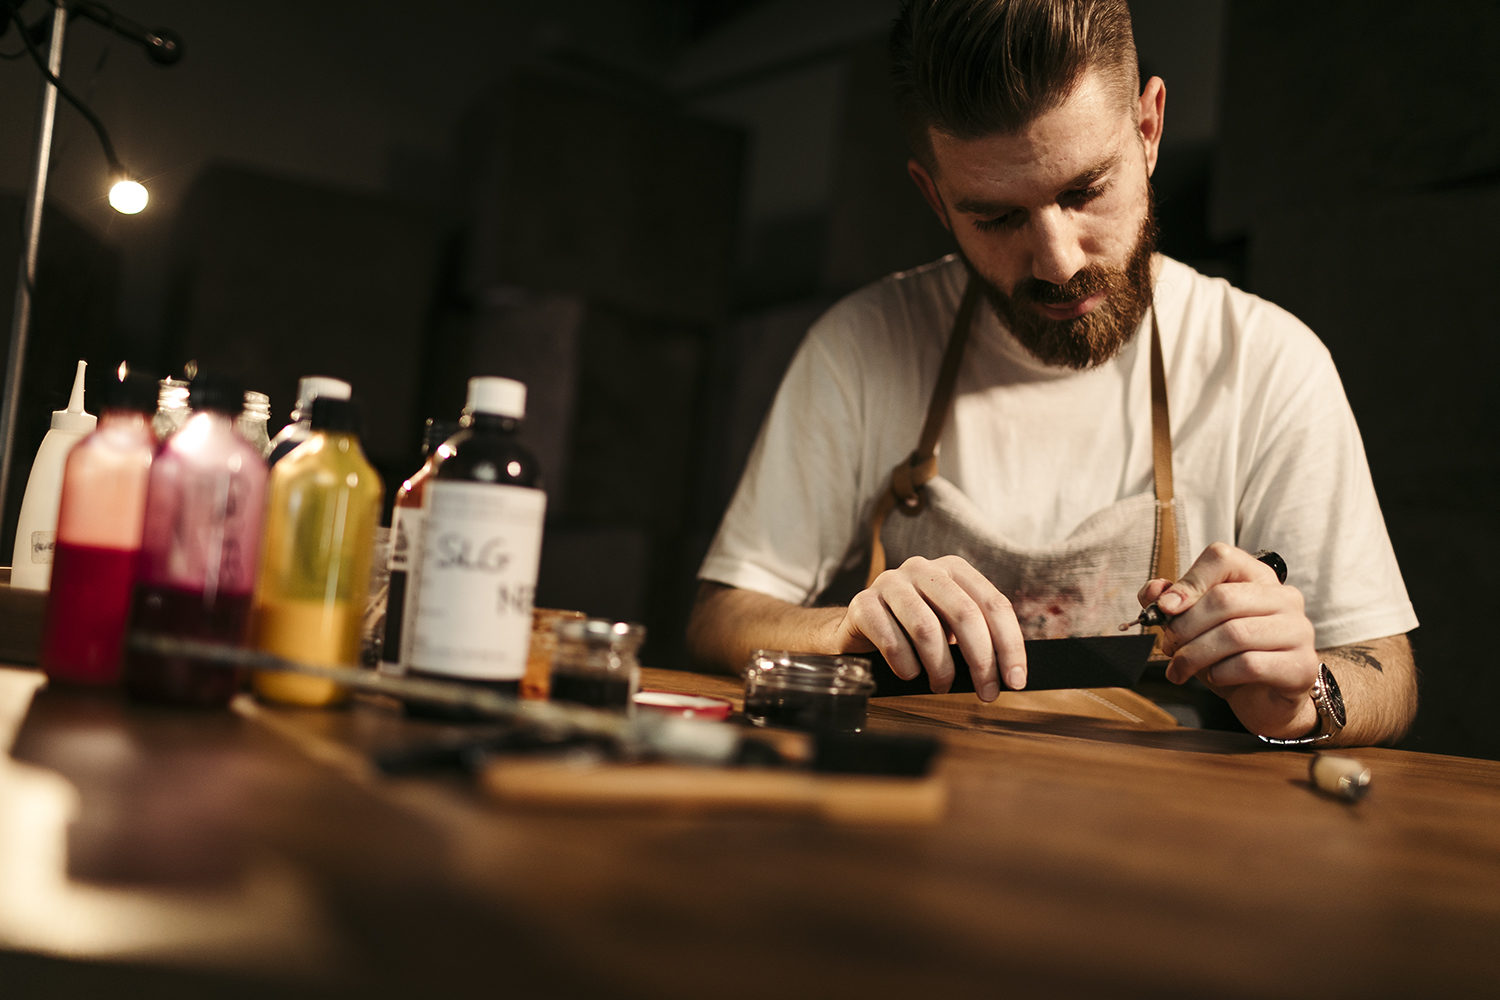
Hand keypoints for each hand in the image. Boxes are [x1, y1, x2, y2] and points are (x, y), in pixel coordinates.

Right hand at [830, 555, 1026, 700]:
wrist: (859, 629)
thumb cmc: (913, 631)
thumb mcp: (950, 626)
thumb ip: (978, 636)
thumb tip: (1012, 673)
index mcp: (952, 568)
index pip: (993, 604)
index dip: (1010, 645)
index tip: (1016, 680)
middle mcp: (922, 568)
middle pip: (965, 614)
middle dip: (981, 661)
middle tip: (986, 693)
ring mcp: (889, 583)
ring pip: (927, 629)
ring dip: (941, 667)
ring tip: (941, 685)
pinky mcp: (862, 604)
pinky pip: (892, 641)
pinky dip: (907, 666)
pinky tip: (910, 674)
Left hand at [1137, 542, 1319, 738]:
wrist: (1263, 699)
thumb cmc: (1228, 655)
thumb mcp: (1194, 626)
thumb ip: (1172, 603)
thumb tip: (1154, 591)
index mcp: (1257, 577)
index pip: (1222, 557)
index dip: (1188, 582)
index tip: (1165, 608)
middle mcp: (1284, 597)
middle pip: (1223, 598)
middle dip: (1185, 626)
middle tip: (1168, 645)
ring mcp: (1298, 630)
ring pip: (1235, 634)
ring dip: (1195, 654)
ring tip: (1180, 668)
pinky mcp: (1301, 665)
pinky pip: (1250, 664)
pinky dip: (1220, 673)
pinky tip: (1215, 678)